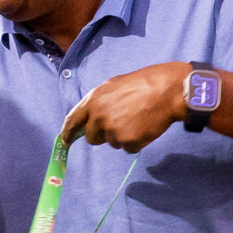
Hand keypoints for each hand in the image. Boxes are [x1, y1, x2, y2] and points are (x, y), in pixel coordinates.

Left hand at [61, 62, 191, 150]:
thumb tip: (88, 118)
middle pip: (92, 138)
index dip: (67, 133)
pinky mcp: (128, 142)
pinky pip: (127, 148)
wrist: (167, 91)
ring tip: (136, 119)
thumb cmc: (142, 84)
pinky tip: (143, 127)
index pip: (72, 121)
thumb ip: (97, 102)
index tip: (65, 141)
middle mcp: (99, 117)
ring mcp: (113, 131)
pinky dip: (135, 142)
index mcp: (93, 100)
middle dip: (102, 135)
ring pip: (111, 143)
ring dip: (121, 136)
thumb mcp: (113, 86)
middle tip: (119, 123)